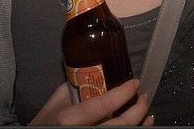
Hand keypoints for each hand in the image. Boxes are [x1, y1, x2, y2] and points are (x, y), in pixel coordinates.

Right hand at [31, 79, 153, 125]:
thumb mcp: (57, 100)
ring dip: (141, 123)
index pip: (103, 105)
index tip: (134, 83)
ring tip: (147, 112)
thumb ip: (76, 86)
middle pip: (120, 124)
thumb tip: (96, 71)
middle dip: (138, 110)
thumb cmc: (46, 121)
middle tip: (143, 97)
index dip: (123, 94)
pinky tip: (142, 124)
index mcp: (71, 118)